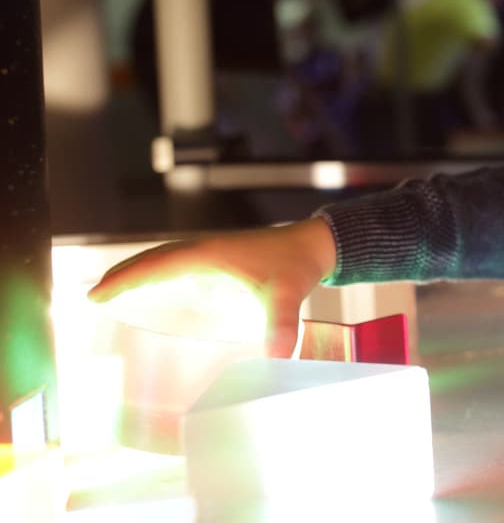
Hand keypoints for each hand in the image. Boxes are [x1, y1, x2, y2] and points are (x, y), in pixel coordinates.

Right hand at [88, 218, 336, 357]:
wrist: (313, 244)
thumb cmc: (297, 265)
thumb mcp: (286, 297)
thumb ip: (280, 326)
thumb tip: (277, 357)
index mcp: (210, 253)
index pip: (157, 264)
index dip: (126, 278)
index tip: (97, 292)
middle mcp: (205, 248)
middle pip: (153, 259)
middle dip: (122, 274)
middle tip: (92, 294)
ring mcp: (212, 251)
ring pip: (164, 258)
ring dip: (138, 270)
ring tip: (111, 288)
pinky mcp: (220, 257)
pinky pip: (179, 262)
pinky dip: (159, 270)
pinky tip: (155, 285)